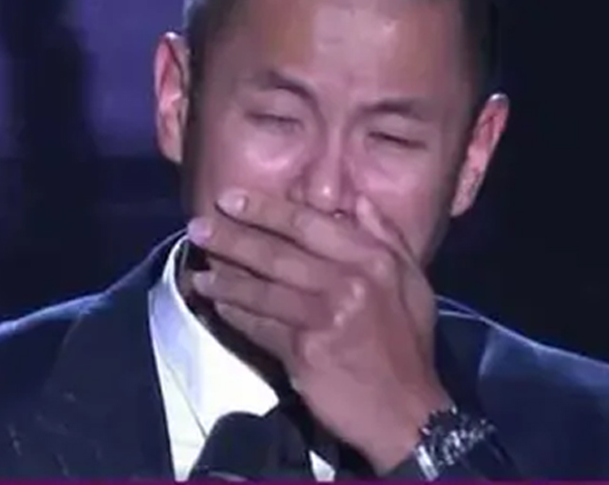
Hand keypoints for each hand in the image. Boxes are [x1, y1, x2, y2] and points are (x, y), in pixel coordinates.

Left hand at [187, 189, 452, 472]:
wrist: (406, 411)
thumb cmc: (407, 343)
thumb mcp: (412, 282)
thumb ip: (385, 237)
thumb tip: (357, 201)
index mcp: (372, 260)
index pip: (308, 223)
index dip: (264, 209)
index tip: (229, 198)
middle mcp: (347, 282)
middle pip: (276, 253)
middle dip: (231, 238)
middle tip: (196, 226)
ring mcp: (324, 318)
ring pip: (261, 291)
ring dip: (224, 280)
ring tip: (197, 272)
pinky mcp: (304, 352)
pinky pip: (260, 327)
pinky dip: (235, 316)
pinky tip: (218, 306)